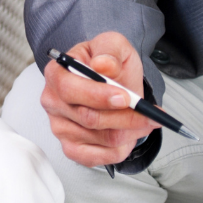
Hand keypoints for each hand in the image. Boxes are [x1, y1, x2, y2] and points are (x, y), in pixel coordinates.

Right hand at [38, 32, 156, 167]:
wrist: (113, 81)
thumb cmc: (109, 64)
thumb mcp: (113, 44)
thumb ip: (109, 50)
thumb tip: (103, 65)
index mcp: (56, 73)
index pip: (70, 89)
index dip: (99, 96)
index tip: (126, 97)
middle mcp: (53, 102)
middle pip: (88, 118)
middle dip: (125, 117)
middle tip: (149, 113)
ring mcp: (60, 128)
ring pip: (102, 138)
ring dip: (130, 131)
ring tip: (145, 120)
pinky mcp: (71, 148)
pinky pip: (99, 157)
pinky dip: (121, 148)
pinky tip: (130, 134)